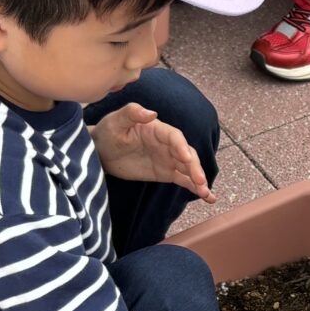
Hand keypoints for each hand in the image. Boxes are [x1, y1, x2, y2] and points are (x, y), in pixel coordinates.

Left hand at [91, 103, 210, 198]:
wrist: (101, 152)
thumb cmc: (108, 132)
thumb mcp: (116, 121)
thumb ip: (132, 113)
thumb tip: (151, 113)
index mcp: (157, 129)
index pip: (175, 137)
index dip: (182, 146)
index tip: (186, 158)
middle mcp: (167, 144)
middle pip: (187, 154)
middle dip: (195, 167)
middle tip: (200, 180)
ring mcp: (168, 159)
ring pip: (189, 168)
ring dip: (199, 179)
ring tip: (206, 192)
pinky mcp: (166, 173)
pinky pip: (184, 180)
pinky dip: (195, 187)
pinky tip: (207, 197)